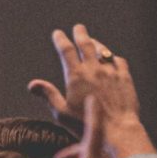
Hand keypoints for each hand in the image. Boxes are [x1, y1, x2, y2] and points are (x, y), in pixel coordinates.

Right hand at [28, 24, 154, 157]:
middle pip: (86, 44)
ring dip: (96, 43)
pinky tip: (111, 59)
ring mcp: (111, 72)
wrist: (117, 130)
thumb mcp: (61, 113)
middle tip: (78, 27)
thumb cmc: (85, 125)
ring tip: (92, 41)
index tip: (57, 33)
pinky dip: (112, 57)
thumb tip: (32, 84)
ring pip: (103, 50)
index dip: (60, 40)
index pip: (66, 51)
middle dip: (80, 34)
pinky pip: (118, 61)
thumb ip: (48, 95)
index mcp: (76, 76)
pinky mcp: (125, 78)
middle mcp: (94, 69)